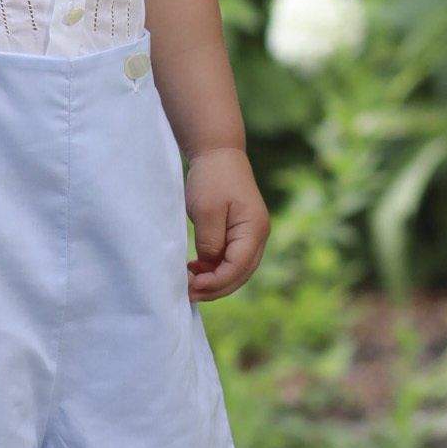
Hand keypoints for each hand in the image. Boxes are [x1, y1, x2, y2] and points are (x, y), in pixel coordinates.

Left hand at [183, 146, 269, 301]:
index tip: (190, 285)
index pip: (238, 268)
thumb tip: (209, 267)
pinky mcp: (241, 233)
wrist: (219, 153)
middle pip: (240, 274)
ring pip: (237, 271)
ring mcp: (252, 235)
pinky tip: (195, 270)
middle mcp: (259, 236)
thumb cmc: (212, 178)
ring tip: (189, 283)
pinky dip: (215, 269)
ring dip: (215, 281)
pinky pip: (231, 260)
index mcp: (254, 230)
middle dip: (215, 288)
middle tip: (187, 294)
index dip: (215, 282)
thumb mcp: (207, 210)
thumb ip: (210, 242)